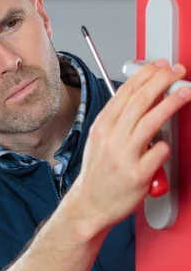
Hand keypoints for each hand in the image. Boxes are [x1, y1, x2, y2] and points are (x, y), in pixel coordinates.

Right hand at [66, 59, 190, 233]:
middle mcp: (112, 138)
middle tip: (177, 72)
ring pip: (151, 121)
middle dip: (162, 81)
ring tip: (185, 92)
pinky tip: (164, 147)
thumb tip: (143, 97)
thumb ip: (118, 119)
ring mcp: (124, 156)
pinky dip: (165, 146)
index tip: (160, 65)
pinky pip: (158, 152)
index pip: (125, 92)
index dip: (146, 74)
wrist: (90, 205)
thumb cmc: (99, 173)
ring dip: (171, 102)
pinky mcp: (137, 175)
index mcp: (103, 126)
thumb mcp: (99, 139)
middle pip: (140, 101)